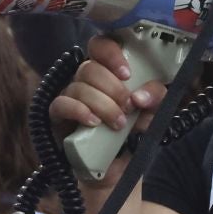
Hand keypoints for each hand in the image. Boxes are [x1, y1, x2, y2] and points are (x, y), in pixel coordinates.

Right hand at [47, 34, 165, 186]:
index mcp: (107, 71)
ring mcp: (69, 97)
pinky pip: (61, 104)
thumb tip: (140, 97)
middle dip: (112, 88)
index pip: (100, 46)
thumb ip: (155, 99)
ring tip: (118, 124)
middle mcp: (85, 80)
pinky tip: (93, 122)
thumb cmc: (132, 133)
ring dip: (102, 105)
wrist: (116, 167)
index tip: (127, 74)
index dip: (111, 54)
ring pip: (78, 87)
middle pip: (89, 68)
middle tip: (128, 107)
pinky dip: (79, 111)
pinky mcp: (57, 116)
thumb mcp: (152, 114)